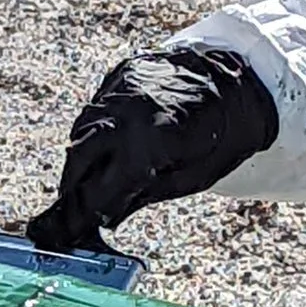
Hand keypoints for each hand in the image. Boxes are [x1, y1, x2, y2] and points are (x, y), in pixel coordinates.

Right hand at [25, 45, 278, 252]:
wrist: (236, 82)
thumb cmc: (221, 137)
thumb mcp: (189, 178)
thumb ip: (142, 195)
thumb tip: (107, 216)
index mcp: (149, 144)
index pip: (102, 185)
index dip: (85, 211)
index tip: (73, 229)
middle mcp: (128, 114)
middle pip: (80, 156)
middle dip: (71, 185)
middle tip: (69, 208)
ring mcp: (120, 91)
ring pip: (83, 131)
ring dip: (78, 159)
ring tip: (80, 184)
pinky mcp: (120, 77)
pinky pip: (95, 110)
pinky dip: (92, 133)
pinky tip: (96, 152)